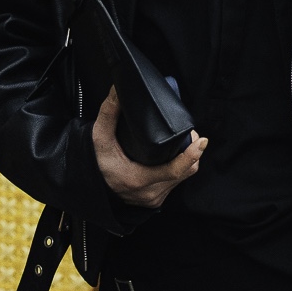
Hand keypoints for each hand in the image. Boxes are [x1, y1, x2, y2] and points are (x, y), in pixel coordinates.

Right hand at [92, 88, 205, 209]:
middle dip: (192, 152)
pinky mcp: (156, 201)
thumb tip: (117, 89)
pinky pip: (176, 183)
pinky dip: (179, 170)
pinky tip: (174, 157)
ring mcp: (153, 198)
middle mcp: (149, 192)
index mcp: (137, 179)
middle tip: (190, 134)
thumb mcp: (99, 137)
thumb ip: (109, 113)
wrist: (89, 185)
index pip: (174, 170)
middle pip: (185, 172)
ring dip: (187, 161)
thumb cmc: (95, 161)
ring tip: (184, 143)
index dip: (191, 155)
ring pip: (183, 178)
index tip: (201, 140)